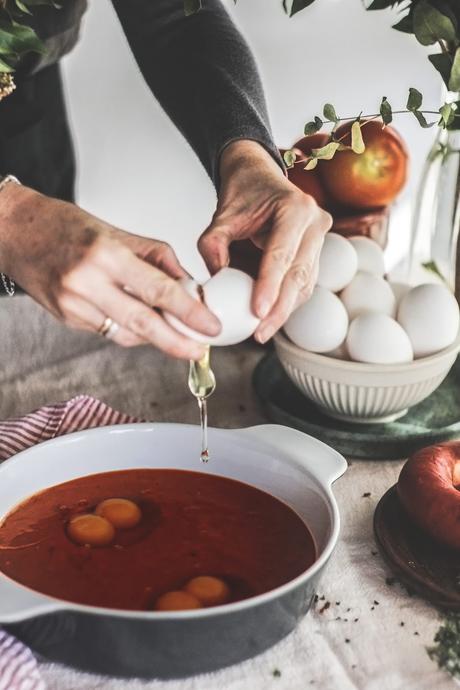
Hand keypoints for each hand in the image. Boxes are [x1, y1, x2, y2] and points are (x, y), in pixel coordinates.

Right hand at [0, 184, 219, 358]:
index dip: (188, 311)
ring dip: (154, 336)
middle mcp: (87, 283)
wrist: (16, 233)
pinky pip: (109, 332)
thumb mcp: (117, 232)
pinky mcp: (67, 320)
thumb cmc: (66, 227)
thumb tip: (189, 286)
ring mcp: (74, 306)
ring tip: (173, 330)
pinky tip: (138, 319)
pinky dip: (129, 329)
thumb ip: (157, 260)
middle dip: (176, 342)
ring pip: (126, 333)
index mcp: (105, 255)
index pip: (156, 290)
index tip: (209, 326)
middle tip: (200, 350)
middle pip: (142, 323)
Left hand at [198, 140, 331, 342]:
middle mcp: (315, 223)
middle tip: (259, 333)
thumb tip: (217, 281)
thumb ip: (213, 245)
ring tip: (261, 331)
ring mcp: (320, 239)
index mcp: (295, 208)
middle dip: (279, 309)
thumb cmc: (243, 194)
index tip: (256, 311)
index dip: (270, 286)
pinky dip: (287, 302)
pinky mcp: (316, 254)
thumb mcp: (221, 216)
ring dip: (284, 311)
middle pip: (299, 275)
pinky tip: (270, 318)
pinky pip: (303, 284)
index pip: (282, 254)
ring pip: (305, 284)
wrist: (260, 178)